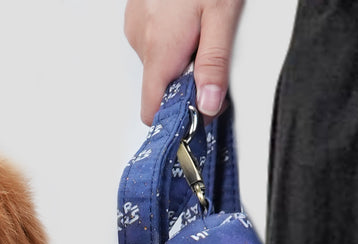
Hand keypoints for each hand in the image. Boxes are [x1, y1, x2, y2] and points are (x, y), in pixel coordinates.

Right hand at [124, 0, 244, 124]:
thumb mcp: (222, 13)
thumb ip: (214, 63)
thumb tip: (209, 105)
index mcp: (160, 51)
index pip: (153, 111)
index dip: (178, 116)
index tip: (202, 110)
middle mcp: (141, 42)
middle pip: (160, 87)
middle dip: (187, 81)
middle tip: (211, 56)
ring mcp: (136, 27)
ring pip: (158, 63)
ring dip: (179, 57)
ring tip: (200, 28)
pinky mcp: (136, 14)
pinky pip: (153, 41)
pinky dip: (171, 38)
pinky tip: (187, 16)